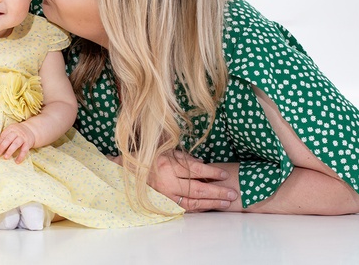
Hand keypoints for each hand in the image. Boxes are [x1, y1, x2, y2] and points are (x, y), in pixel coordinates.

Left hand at [0, 123, 35, 162]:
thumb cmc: (17, 133)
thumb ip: (4, 138)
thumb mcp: (11, 132)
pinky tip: (17, 161)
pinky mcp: (28, 143)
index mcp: (11, 128)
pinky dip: (21, 156)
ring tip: (5, 157)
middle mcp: (17, 132)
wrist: (32, 130)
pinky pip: (24, 150)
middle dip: (2, 146)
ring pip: (16, 144)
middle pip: (8, 139)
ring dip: (10, 151)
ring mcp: (23, 137)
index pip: (3, 135)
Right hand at [111, 150, 237, 211]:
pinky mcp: (163, 203)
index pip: (194, 169)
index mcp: (167, 164)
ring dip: (211, 202)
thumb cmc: (148, 159)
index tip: (224, 174)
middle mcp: (166, 181)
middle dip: (217, 191)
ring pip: (192, 201)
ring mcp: (165, 194)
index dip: (211, 172)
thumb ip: (184, 157)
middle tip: (232, 193)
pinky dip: (198, 208)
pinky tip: (209, 207)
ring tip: (226, 203)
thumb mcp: (165, 152)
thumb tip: (203, 164)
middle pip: (197, 188)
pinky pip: (184, 208)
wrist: (126, 173)